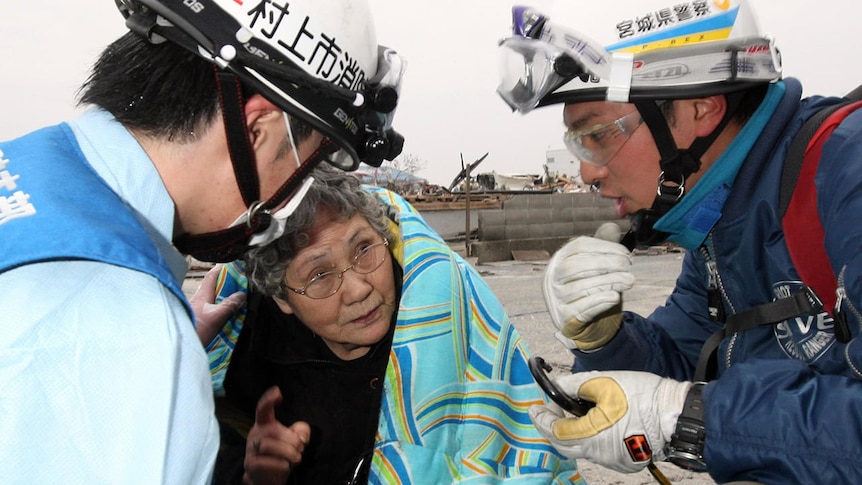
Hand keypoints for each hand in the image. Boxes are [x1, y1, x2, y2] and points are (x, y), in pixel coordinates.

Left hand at [190, 264, 245, 344]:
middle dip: (227, 284)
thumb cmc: (194, 330)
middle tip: (241, 283)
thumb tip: (241, 295)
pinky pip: (214, 311)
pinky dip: (223, 310)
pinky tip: (230, 316)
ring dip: (225, 299)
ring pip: (214, 300)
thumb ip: (229, 305)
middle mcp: (199, 301)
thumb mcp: (215, 316)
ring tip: (239, 299)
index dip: (221, 269)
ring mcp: (199, 312)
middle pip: (214, 288)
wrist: (180, 348)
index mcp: (202, 295)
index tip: (232, 264)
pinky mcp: (200, 322)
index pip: (211, 276)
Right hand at [243, 387, 310, 484]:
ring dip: (288, 453)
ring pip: (268, 446)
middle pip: (272, 430)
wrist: (268, 477)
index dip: (268, 399)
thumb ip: (301, 431)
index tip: (278, 391)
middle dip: (292, 439)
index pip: (262, 409)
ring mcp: (250, 450)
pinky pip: (263, 462)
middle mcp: (255, 435)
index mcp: (264, 424)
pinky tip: (286, 466)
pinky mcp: (250, 465)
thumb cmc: (282, 454)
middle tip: (302, 447)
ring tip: (297, 458)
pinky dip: (279, 464)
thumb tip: (302, 435)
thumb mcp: (294, 439)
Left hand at [529, 370, 690, 472]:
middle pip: (564, 445)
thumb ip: (575, 384)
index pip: (554, 430)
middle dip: (553, 428)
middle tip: (552, 410)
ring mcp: (613, 461)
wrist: (676, 415)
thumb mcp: (604, 382)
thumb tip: (557, 385)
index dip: (541, 418)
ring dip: (572, 433)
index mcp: (590, 435)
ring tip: (574, 412)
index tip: (534, 408)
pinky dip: (590, 439)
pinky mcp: (625, 462)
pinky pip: (599, 452)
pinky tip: (595, 423)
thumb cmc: (642, 396)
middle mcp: (599, 454)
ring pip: (582, 450)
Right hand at [543, 230, 633, 349]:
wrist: (589, 326)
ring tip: (629, 281)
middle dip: (606, 263)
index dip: (604, 247)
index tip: (625, 253)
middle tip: (628, 266)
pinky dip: (600, 301)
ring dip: (609, 282)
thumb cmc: (594, 290)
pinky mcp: (564, 318)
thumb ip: (603, 248)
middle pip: (575, 266)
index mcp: (559, 259)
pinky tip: (615, 297)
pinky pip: (581, 308)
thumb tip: (612, 226)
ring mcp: (555, 299)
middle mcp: (552, 278)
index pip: (578, 246)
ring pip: (579, 287)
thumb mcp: (599, 267)